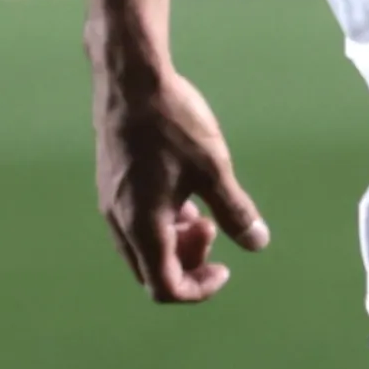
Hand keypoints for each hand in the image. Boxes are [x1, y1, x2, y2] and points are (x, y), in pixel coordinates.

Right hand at [93, 57, 271, 302]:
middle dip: (189, 263)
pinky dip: (162, 221)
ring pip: (143, 246)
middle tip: (215, 229)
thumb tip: (258, 243)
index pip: (165, 287)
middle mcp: (119, 221)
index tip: (225, 267)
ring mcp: (111, 202)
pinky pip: (135, 221)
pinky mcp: (110, 183)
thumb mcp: (214, 169)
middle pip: (152, 271)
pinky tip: (184, 191)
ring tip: (204, 208)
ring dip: (177, 240)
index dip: (199, 289)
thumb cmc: (172, 122)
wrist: (130, 79)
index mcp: (143, 226)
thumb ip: (235, 211)